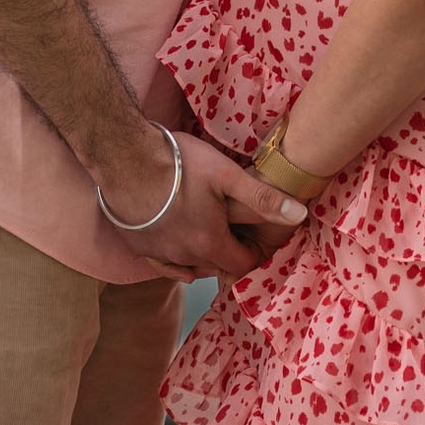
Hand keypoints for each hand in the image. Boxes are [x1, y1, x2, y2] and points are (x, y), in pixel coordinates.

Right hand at [99, 130, 305, 281]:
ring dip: (206, 256)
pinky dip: (178, 263)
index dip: (255, 252)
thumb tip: (300, 215)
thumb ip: (262, 198)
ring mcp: (160, 254)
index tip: (257, 237)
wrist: (124, 157)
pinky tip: (182, 253)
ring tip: (212, 233)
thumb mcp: (226, 175)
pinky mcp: (140, 247)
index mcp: (210, 242)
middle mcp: (185, 256)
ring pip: (192, 266)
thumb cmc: (178, 163)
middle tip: (236, 230)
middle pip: (218, 266)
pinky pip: (165, 267)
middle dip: (231, 253)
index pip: (242, 264)